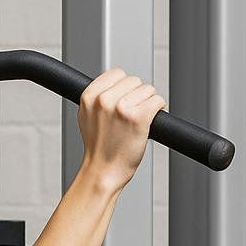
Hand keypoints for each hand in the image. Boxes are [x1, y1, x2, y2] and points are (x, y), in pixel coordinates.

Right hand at [76, 67, 166, 191]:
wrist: (103, 171)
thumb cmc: (98, 149)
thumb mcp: (86, 118)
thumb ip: (97, 98)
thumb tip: (114, 85)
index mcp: (89, 96)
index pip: (116, 73)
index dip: (124, 87)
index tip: (124, 100)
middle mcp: (104, 99)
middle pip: (134, 80)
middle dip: (136, 95)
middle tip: (130, 115)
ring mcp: (121, 107)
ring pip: (148, 90)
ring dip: (147, 103)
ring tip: (137, 121)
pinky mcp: (138, 117)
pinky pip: (157, 101)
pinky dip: (158, 109)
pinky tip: (149, 121)